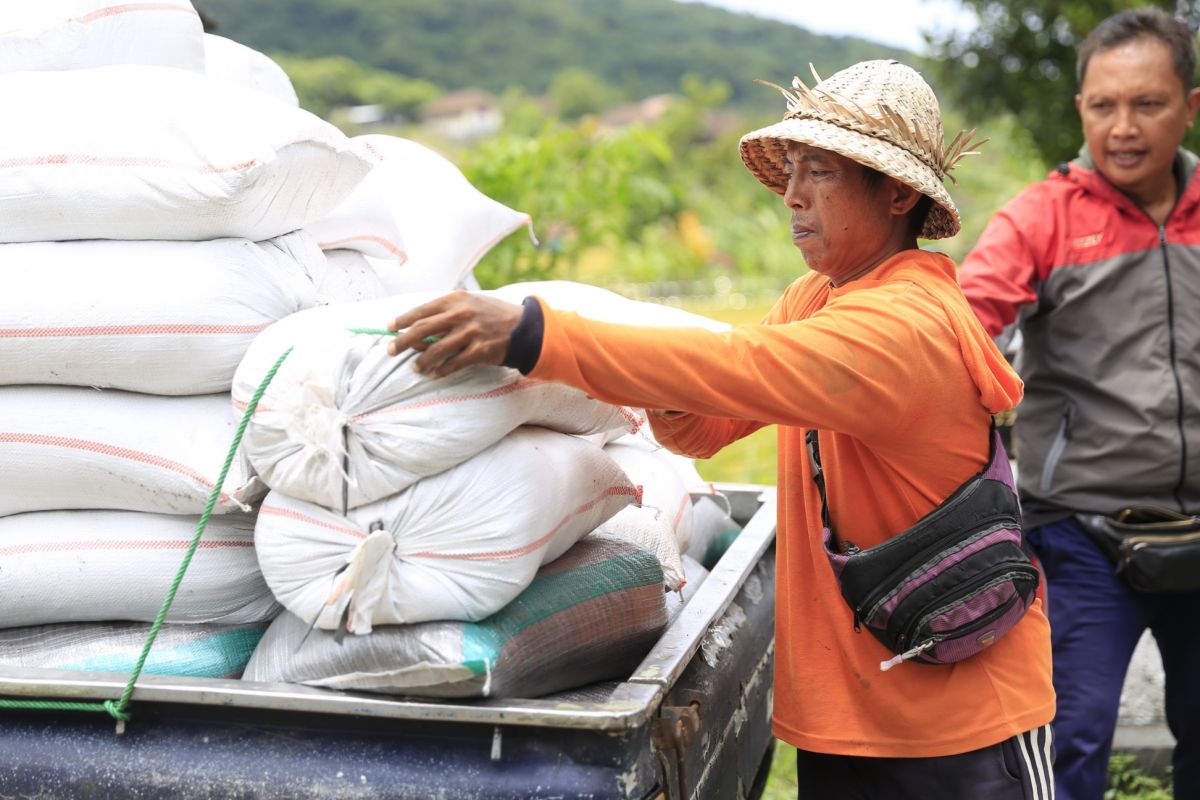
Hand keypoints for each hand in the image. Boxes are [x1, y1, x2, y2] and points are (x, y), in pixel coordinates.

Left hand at [387, 290, 522, 376]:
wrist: (524, 327)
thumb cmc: (493, 314)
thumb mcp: (471, 303)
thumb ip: (447, 312)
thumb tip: (418, 328)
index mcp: (456, 300)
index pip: (422, 310)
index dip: (402, 319)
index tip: (389, 326)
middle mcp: (461, 315)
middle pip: (422, 329)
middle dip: (402, 341)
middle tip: (389, 350)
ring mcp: (470, 333)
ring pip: (435, 350)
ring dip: (421, 361)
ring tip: (415, 367)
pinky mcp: (479, 351)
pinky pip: (453, 364)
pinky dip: (441, 371)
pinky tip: (434, 374)